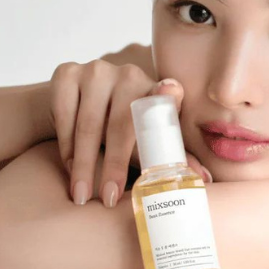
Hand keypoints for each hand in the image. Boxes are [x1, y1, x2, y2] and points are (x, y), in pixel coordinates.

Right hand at [45, 60, 212, 207]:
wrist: (76, 105)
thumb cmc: (119, 128)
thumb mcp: (145, 140)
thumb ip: (169, 154)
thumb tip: (204, 179)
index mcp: (155, 88)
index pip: (166, 95)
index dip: (167, 95)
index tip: (170, 92)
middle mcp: (129, 74)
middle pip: (121, 124)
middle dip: (112, 166)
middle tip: (107, 198)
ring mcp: (96, 70)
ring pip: (89, 124)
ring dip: (84, 164)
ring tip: (81, 194)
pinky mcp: (67, 73)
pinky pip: (65, 115)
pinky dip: (66, 145)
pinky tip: (69, 167)